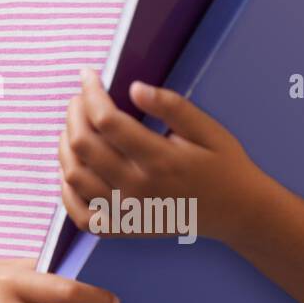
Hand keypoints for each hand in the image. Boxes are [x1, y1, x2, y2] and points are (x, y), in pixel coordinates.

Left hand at [58, 66, 267, 245]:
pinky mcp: (124, 228)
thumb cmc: (222, 164)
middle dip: (74, 113)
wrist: (238, 212)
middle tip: (80, 98)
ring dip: (65, 146)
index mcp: (160, 160)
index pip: (107, 121)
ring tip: (76, 126)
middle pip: (83, 146)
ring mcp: (127, 212)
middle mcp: (138, 188)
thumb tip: (134, 87)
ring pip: (74, 177)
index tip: (88, 74)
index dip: (91, 93)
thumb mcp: (208, 129)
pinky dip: (67, 191)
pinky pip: (80, 215)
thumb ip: (172, 106)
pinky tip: (73, 169)